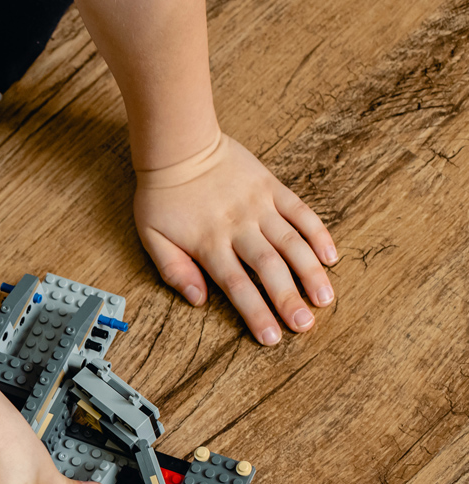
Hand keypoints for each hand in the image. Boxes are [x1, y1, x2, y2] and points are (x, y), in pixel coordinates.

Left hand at [133, 133, 337, 344]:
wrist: (180, 145)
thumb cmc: (162, 195)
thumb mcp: (152, 237)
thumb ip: (174, 270)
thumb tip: (198, 300)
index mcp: (209, 243)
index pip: (236, 286)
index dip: (256, 313)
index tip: (272, 338)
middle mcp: (238, 227)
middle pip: (269, 268)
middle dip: (289, 299)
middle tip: (306, 325)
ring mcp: (259, 206)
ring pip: (292, 242)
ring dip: (311, 272)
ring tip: (325, 298)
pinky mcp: (273, 188)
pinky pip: (301, 212)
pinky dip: (319, 233)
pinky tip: (331, 255)